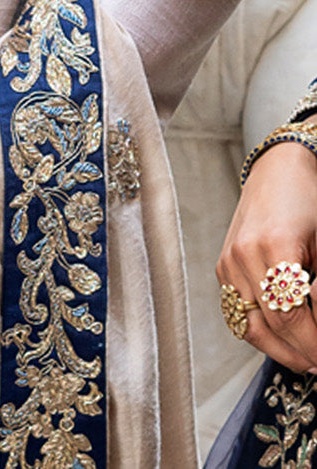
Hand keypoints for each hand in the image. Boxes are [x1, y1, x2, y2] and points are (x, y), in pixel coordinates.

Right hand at [217, 134, 316, 372]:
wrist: (278, 173)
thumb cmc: (308, 203)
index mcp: (273, 245)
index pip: (290, 317)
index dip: (312, 344)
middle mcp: (243, 255)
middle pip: (270, 326)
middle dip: (300, 352)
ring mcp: (228, 261)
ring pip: (248, 327)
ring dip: (278, 350)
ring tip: (304, 358)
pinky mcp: (222, 266)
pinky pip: (237, 312)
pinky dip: (260, 331)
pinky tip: (282, 338)